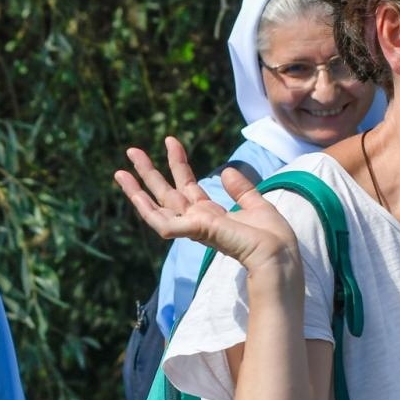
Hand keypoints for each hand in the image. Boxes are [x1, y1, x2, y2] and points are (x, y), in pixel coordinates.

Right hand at [114, 137, 298, 275]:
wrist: (279, 259)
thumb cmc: (273, 242)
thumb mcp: (258, 207)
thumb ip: (241, 190)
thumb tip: (226, 171)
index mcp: (211, 216)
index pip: (188, 186)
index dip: (178, 162)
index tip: (170, 140)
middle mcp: (198, 222)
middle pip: (166, 194)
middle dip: (148, 173)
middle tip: (131, 151)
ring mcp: (195, 229)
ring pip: (156, 209)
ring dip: (137, 191)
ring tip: (120, 172)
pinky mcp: (196, 233)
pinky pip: (164, 225)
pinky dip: (149, 211)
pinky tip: (136, 195)